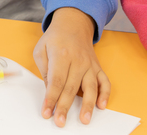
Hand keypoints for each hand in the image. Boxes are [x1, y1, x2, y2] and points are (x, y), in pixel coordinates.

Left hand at [33, 7, 108, 126]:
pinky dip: (105, 94)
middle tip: (60, 122)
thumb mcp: (41, 50)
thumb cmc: (54, 39)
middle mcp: (78, 61)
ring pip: (90, 87)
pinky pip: (104, 82)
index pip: (56, 81)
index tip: (47, 112)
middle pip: (72, 87)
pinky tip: (102, 106)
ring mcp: (90, 65)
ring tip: (85, 120)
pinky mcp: (97, 67)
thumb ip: (44, 70)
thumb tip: (49, 91)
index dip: (51, 98)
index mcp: (61, 55)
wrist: (73, 25)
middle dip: (65, 107)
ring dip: (88, 105)